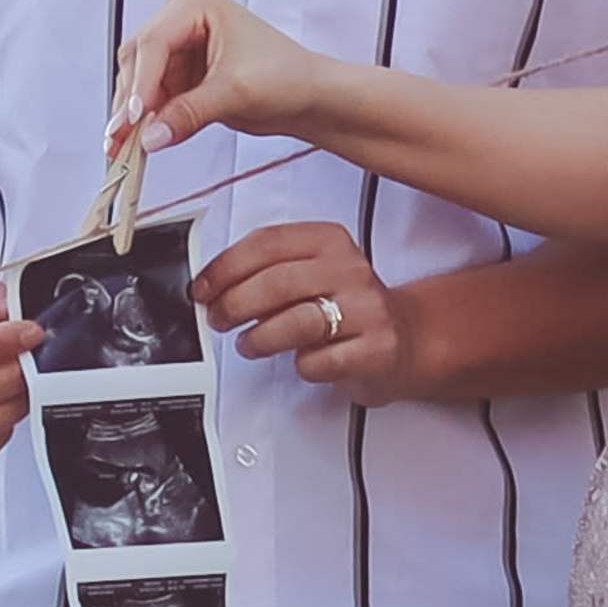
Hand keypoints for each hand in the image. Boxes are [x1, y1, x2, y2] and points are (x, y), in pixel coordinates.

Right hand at [110, 0, 324, 156]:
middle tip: (121, 137)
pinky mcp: (179, 74)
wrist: (308, 97)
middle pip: (138, 60)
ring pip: (138, 81)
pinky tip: (138, 141)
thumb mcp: (235, 93)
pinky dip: (145, 120)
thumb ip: (188, 113)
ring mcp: (178, 46)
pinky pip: (151, 97)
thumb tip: (150, 136)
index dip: (141, 82)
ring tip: (125, 147)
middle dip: (130, 101)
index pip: (154, 42)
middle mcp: (182, 18)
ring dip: (132, 115)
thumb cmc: (287, 77)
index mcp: (196, 2)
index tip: (133, 117)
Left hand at [195, 225, 414, 402]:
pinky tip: (300, 361)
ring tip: (248, 345)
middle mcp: (351, 270)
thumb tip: (214, 286)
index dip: (226, 267)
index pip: (267, 243)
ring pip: (296, 322)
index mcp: (329, 241)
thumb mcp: (313, 272)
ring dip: (259, 338)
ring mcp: (367, 310)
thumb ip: (269, 270)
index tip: (202, 288)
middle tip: (218, 320)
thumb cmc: (346, 305)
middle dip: (234, 304)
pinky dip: (300, 366)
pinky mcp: (375, 350)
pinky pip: (320, 361)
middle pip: (277, 282)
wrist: (405, 338)